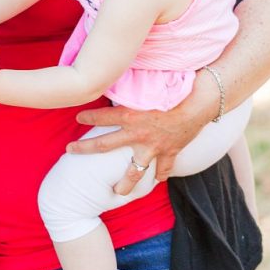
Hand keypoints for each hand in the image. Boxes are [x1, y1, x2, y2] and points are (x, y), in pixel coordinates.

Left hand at [67, 78, 216, 194]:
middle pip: (105, 145)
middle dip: (86, 148)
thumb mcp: (147, 87)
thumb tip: (115, 77)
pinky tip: (156, 181)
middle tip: (71, 151)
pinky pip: (165, 168)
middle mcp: (138, 134)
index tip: (77, 117)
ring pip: (135, 171)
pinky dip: (161, 175)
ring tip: (118, 192)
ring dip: (126, 183)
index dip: (87, 116)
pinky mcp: (170, 152)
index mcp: (130, 116)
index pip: (101, 116)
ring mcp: (154, 147)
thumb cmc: (173, 90)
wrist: (198, 104)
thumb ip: (130, 89)